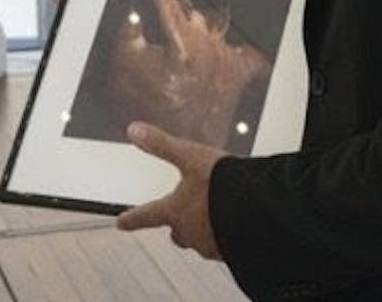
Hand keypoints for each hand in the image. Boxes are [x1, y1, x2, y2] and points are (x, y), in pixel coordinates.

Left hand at [115, 122, 225, 259]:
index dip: (132, 218)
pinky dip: (226, 237)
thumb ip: (162, 145)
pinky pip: (224, 246)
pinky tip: (236, 227)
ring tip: (215, 218)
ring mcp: (212, 246)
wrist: (260, 208)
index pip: (147, 215)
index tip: (121, 223)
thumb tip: (134, 130)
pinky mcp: (232, 252)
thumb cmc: (223, 183)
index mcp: (175, 211)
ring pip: (201, 241)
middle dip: (177, 227)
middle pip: (177, 234)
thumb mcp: (190, 156)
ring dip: (204, 231)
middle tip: (178, 222)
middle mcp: (190, 233)